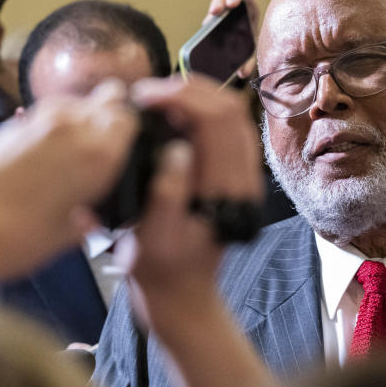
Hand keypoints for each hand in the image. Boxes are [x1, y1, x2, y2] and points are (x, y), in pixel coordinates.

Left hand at [0, 81, 138, 283]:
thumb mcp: (66, 235)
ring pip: (75, 103)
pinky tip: (44, 160)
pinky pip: (47, 115)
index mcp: (98, 154)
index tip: (128, 150)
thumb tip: (93, 215)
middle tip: (103, 147)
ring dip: (80, 119)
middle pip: (106, 98)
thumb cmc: (14, 241)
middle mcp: (73, 127)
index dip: (130, 132)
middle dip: (109, 116)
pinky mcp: (13, 124)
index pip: (130, 118)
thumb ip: (89, 217)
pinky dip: (52, 128)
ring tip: (71, 155)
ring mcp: (40, 120)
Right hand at [121, 77, 263, 327]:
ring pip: (231, 114)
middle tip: (147, 93)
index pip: (215, 121)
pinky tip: (172, 116)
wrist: (183, 297)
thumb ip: (166, 195)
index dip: (180, 97)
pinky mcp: (234, 176)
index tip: (143, 97)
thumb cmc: (159, 271)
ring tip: (157, 99)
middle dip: (187, 88)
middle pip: (229, 108)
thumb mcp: (151, 241)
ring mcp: (242, 177)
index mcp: (225, 192)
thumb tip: (178, 149)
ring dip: (195, 97)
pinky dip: (200, 111)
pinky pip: (226, 129)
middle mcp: (242, 180)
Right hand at [205, 0, 260, 78]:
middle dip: (218, 2)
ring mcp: (220, 15)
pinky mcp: (212, 23)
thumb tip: (243, 72)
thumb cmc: (250, 45)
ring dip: (209, 17)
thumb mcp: (251, 50)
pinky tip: (203, 37)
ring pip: (212, 11)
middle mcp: (232, 8)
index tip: (231, 5)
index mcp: (247, 6)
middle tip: (215, 13)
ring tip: (206, 26)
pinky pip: (207, 22)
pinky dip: (206, 27)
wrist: (244, 49)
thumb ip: (249, 61)